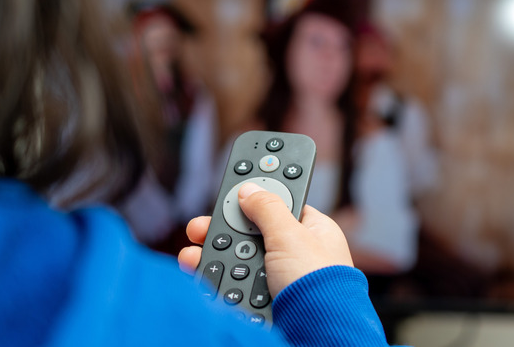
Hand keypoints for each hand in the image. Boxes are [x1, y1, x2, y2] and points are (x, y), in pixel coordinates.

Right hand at [178, 182, 352, 296]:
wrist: (316, 333)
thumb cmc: (319, 284)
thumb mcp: (290, 235)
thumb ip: (267, 208)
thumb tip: (249, 189)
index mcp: (312, 231)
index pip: (280, 203)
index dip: (257, 191)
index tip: (234, 180)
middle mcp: (295, 254)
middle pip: (250, 232)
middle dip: (223, 230)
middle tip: (200, 226)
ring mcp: (277, 278)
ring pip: (236, 260)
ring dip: (213, 256)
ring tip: (194, 255)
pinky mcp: (262, 301)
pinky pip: (231, 286)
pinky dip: (214, 281)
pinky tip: (199, 273)